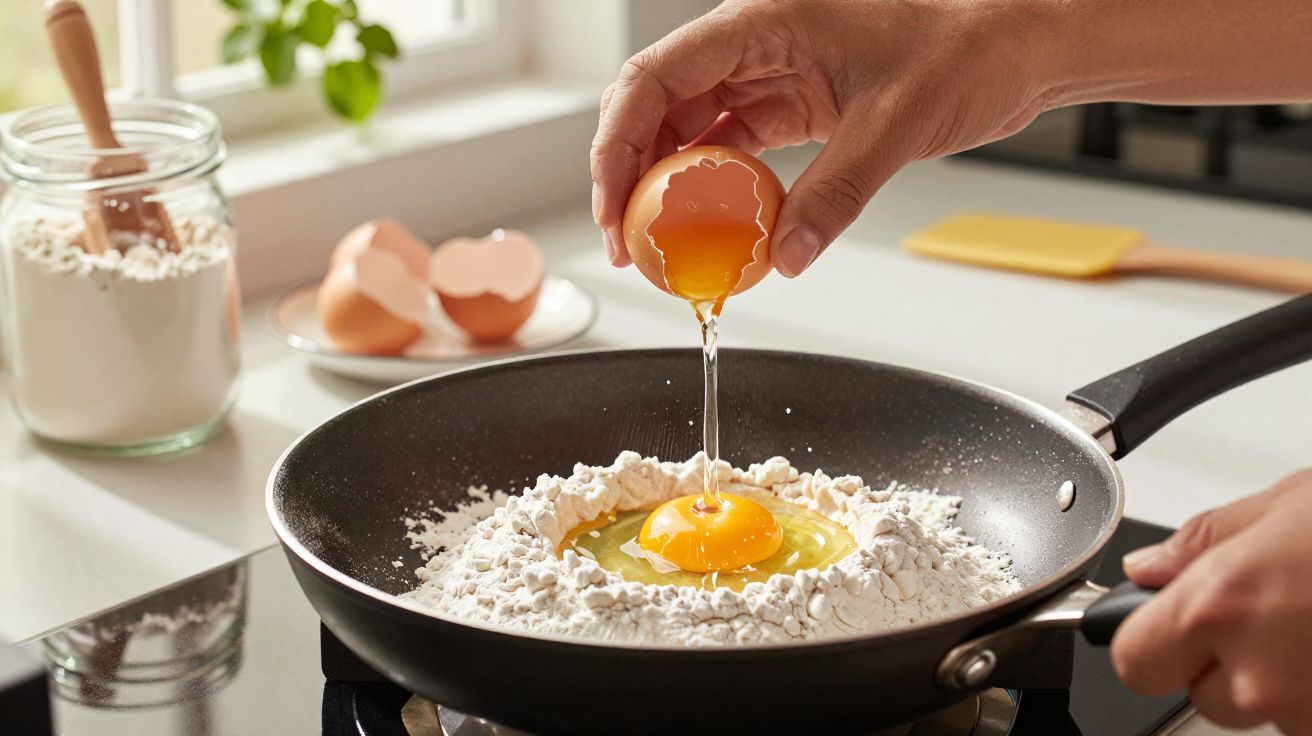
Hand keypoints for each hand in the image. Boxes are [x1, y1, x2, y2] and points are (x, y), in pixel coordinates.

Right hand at [591, 0, 1311, 276]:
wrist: (1012, 52)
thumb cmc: (963, 52)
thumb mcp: (893, 127)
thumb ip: (833, 194)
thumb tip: (783, 256)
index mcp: (761, 21)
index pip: (655, 79)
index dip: (618, 146)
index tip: (616, 209)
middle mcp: (752, 44)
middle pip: (655, 108)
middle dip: (630, 176)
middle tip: (629, 243)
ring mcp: (766, 76)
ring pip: (685, 131)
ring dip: (665, 189)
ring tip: (660, 247)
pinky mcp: (788, 107)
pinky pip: (727, 150)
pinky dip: (712, 193)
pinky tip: (710, 231)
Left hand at [1113, 469, 1311, 733]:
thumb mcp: (1286, 506)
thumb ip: (1202, 541)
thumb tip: (1147, 567)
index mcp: (1219, 605)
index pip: (1132, 660)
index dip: (1144, 642)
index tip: (1159, 625)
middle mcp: (1256, 672)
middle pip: (1201, 694)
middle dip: (1222, 662)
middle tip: (1267, 613)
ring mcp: (1305, 710)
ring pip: (1259, 709)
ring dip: (1278, 678)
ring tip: (1310, 621)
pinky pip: (1304, 715)